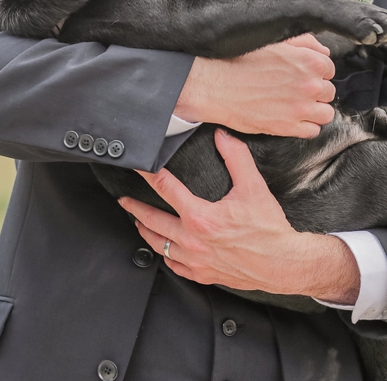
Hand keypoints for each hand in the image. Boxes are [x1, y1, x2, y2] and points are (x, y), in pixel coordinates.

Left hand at [120, 129, 358, 302]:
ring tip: (137, 222)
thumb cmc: (270, 230)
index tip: (137, 168)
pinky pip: (175, 266)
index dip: (148, 174)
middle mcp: (192, 240)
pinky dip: (166, 256)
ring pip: (159, 245)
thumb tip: (223, 135)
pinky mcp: (204, 274)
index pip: (165, 188)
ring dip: (145, 231)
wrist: (285, 264)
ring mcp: (196, 260)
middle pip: (151, 220)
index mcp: (200, 217)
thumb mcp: (254, 188)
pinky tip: (163, 250)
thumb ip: (236, 158)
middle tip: (124, 199)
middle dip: (134, 207)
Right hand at [174, 35, 335, 137]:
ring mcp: (300, 108)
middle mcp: (309, 85)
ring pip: (325, 113)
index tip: (300, 75)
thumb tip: (323, 51)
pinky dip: (304, 125)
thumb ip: (303, 43)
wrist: (213, 85)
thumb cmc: (237, 61)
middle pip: (327, 91)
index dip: (314, 71)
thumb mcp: (271, 42)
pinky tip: (289, 117)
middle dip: (313, 90)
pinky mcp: (289, 127)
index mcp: (308, 61)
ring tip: (294, 105)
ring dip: (313, 109)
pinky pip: (312, 130)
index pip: (328, 69)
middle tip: (292, 89)